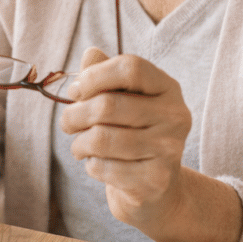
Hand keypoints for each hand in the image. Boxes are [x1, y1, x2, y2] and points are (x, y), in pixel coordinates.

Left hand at [59, 47, 191, 232]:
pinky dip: (90, 165)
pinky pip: (104, 167)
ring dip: (79, 143)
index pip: (130, 67)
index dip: (94, 76)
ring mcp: (168, 150)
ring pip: (101, 138)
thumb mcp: (123, 99)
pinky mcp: (155, 180)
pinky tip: (98, 164)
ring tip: (80, 145)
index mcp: (167, 88)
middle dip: (74, 115)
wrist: (155, 188)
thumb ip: (105, 73)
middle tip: (68, 123)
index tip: (75, 91)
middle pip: (108, 105)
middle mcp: (175, 116)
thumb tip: (90, 53)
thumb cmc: (132, 133)